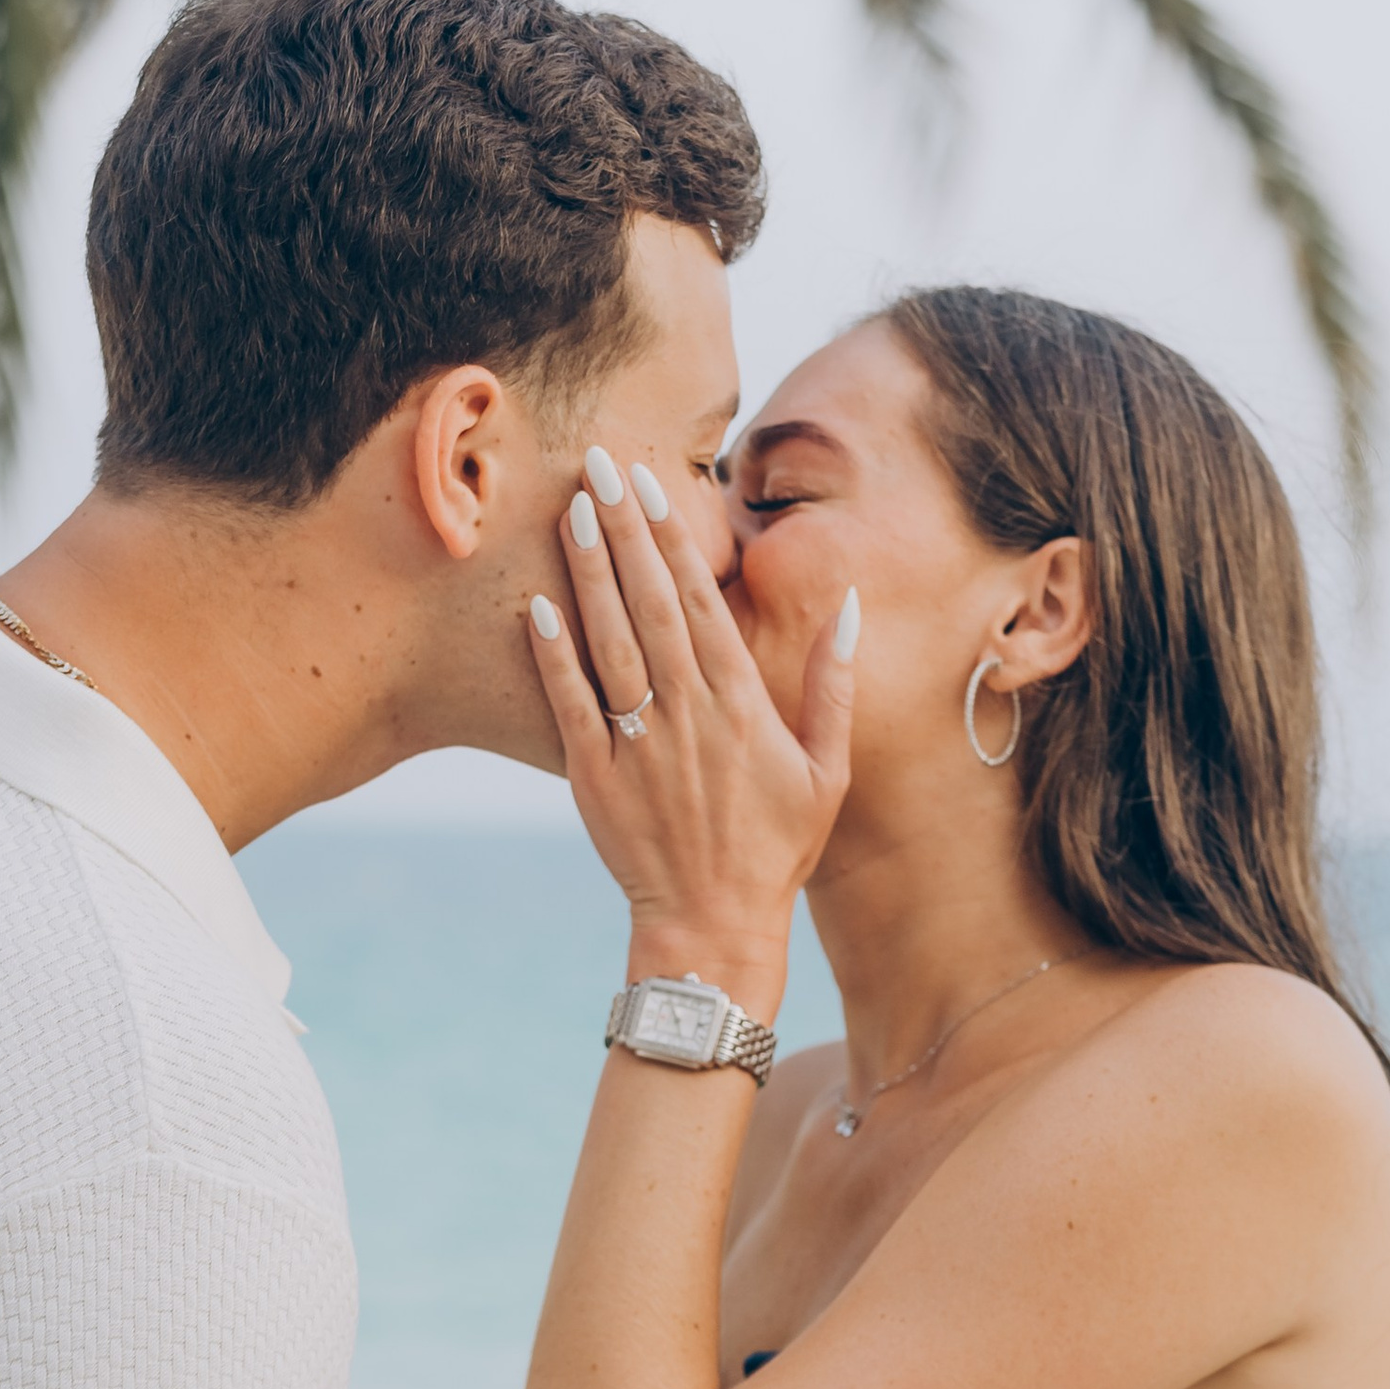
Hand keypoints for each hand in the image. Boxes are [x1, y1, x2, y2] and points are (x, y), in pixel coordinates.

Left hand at [528, 445, 853, 1011]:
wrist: (713, 925)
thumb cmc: (775, 848)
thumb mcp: (827, 770)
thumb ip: (833, 687)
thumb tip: (851, 609)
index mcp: (741, 704)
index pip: (702, 601)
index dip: (675, 537)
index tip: (654, 483)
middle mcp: (688, 713)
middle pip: (651, 602)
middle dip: (625, 528)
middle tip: (599, 463)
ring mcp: (639, 743)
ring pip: (609, 641)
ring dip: (590, 573)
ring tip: (572, 511)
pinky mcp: (596, 777)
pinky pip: (571, 704)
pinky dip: (554, 656)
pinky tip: (539, 606)